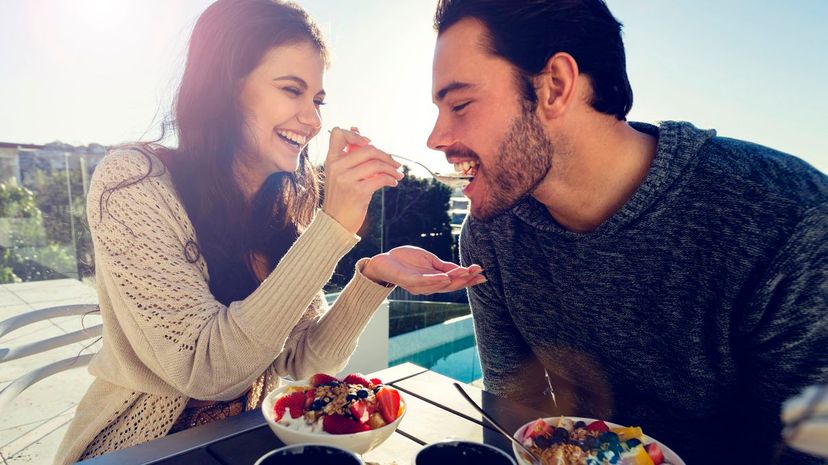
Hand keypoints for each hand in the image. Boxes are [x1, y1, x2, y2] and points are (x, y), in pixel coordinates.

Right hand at [322, 127, 403, 232]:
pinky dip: (390, 179)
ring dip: (392, 169)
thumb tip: (359, 131)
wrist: (336, 222)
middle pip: (367, 149)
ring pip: (376, 164)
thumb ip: (349, 156)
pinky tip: (393, 183)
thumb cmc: (342, 196)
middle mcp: (336, 167)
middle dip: (386, 155)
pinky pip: (380, 179)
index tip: (368, 142)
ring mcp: (346, 179)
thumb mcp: (340, 174)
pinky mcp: (357, 192)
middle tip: (395, 163)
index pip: (338, 134)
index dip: (355, 134)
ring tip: (398, 174)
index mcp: (331, 159)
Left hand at [362, 246, 484, 294]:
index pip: (454, 281)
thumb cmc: (406, 261)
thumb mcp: (429, 260)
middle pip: (450, 285)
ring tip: (466, 273)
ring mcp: (418, 285)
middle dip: (465, 280)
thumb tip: (461, 269)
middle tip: (479, 274)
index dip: (468, 279)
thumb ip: (443, 266)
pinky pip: (422, 282)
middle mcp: (428, 286)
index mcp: (435, 280)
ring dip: (453, 280)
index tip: (482, 274)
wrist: (384, 261)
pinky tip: (444, 276)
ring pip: (439, 285)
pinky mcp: (407, 281)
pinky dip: (434, 280)